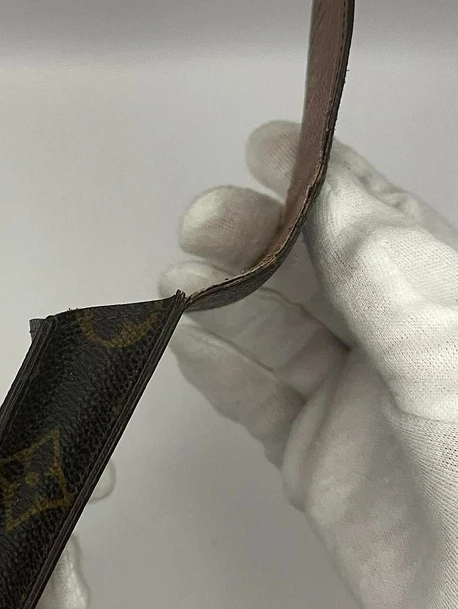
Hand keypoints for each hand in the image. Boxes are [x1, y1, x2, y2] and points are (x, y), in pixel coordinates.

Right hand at [159, 120, 457, 608]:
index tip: (263, 147)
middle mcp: (396, 346)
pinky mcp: (315, 461)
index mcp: (441, 307)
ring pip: (276, 331)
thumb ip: (387, 270)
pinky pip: (258, 400)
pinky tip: (187, 344)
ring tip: (177, 282)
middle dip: (255, 238)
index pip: (376, 223)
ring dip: (225, 300)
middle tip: (199, 225)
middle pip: (312, 272)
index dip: (320, 180)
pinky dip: (221, 369)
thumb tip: (327, 180)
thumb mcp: (447, 358)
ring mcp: (352, 404)